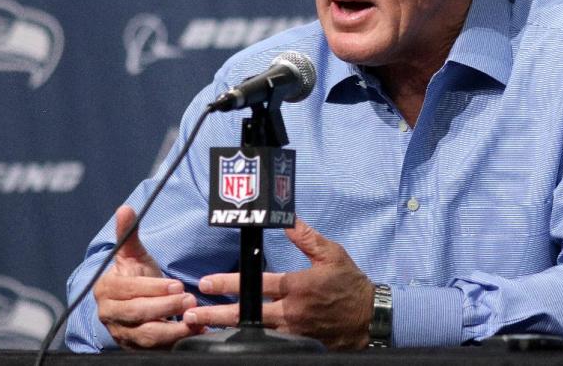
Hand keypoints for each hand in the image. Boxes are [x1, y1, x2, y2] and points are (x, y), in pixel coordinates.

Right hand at [93, 205, 204, 348]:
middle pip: (137, 314)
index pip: (128, 290)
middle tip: (190, 299)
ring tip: (194, 317)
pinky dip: (176, 341)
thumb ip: (128, 233)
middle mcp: (110, 314)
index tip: (176, 284)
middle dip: (165, 307)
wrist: (136, 301)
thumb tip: (124, 208)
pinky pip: (156, 348)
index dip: (152, 288)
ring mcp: (122, 333)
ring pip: (145, 335)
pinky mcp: (136, 348)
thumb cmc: (135, 276)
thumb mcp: (133, 255)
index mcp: (106, 290)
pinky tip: (195, 331)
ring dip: (172, 328)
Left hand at [185, 217, 374, 349]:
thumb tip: (287, 219)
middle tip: (192, 312)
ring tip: (202, 327)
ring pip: (253, 331)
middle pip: (247, 313)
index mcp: (297, 286)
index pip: (257, 284)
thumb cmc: (350, 283)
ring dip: (226, 328)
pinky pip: (268, 343)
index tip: (207, 282)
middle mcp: (291, 311)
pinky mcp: (298, 344)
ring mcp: (293, 331)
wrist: (370, 318)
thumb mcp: (332, 254)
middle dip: (216, 313)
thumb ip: (306, 237)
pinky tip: (232, 340)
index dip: (229, 282)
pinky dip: (248, 341)